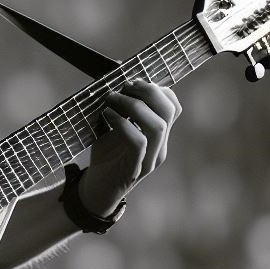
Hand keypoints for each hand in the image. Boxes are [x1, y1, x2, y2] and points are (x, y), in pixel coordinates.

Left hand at [80, 80, 180, 215]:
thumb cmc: (105, 157)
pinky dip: (123, 124)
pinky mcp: (134, 169)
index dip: (157, 88)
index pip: (173, 106)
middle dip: (148, 91)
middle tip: (125, 85)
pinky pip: (138, 142)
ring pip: (158, 126)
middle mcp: (159, 147)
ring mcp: (149, 160)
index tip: (133, 81)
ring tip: (112, 98)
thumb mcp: (115, 127)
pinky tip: (107, 115)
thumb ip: (122, 108)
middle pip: (169, 111)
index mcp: (158, 136)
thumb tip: (116, 78)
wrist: (95, 190)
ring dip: (134, 105)